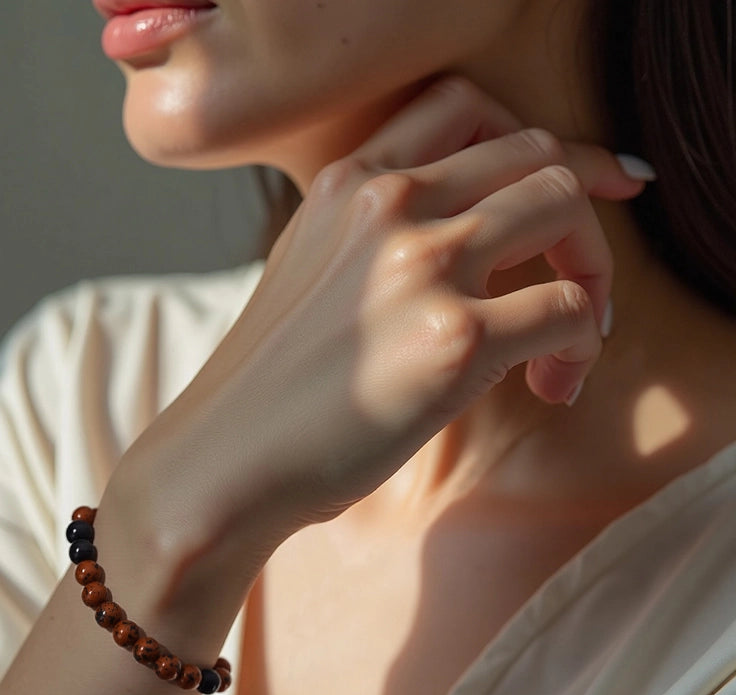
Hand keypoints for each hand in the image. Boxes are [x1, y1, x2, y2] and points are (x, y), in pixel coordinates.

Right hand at [107, 77, 644, 572]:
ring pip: (566, 208)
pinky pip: (568, 310)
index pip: (466, 107)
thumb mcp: (312, 273)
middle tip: (577, 284)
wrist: (228, 460)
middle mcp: (388, 206)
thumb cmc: (273, 385)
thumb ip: (379, 235)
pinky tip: (551, 386)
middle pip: (537, 154)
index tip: (574, 192)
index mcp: (349, 185)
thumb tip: (470, 237)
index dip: (537, 146)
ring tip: (573, 340)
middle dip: (579, 216)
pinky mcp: (454, 340)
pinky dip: (581, 345)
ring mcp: (421, 265)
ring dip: (592, 274)